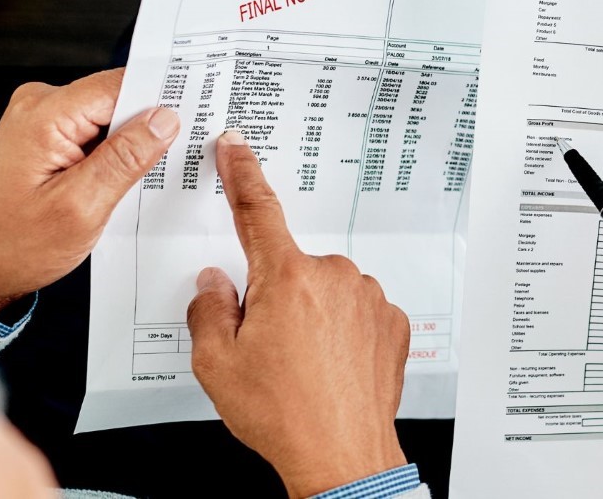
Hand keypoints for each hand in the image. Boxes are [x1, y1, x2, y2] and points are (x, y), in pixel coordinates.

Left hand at [0, 69, 179, 314]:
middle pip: (117, 97)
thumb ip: (125, 158)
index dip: (161, 100)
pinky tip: (116, 182)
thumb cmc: (14, 246)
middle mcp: (38, 106)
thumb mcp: (81, 207)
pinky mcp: (42, 136)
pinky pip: (92, 131)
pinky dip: (111, 153)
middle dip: (146, 127)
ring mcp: (38, 120)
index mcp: (44, 115)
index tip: (195, 117)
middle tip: (167, 163)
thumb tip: (165, 119)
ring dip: (129, 144)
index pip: (121, 84)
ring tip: (136, 181)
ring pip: (108, 116)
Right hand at [187, 130, 409, 498]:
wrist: (341, 456)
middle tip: (269, 348)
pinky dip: (343, 333)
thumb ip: (209, 311)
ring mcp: (369, 297)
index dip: (242, 174)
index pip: (257, 210)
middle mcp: (334, 277)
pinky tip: (331, 368)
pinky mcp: (393, 320)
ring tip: (303, 367)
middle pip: (291, 269)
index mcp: (286, 278)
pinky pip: (357, 313)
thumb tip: (215, 285)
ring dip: (313, 317)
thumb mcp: (217, 364)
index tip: (235, 146)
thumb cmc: (283, 414)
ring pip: (326, 292)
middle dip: (276, 298)